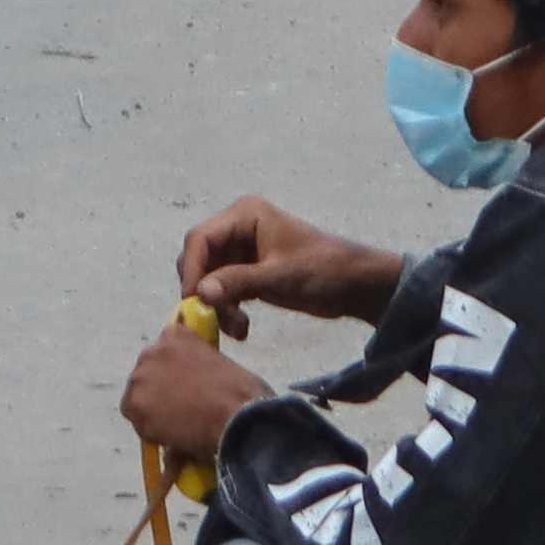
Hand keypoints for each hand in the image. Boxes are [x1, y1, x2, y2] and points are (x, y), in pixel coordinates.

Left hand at [122, 324, 272, 461]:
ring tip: (178, 429)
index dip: (172, 374)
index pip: (162, 352)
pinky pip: (138, 423)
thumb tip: (191, 391)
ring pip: (138, 399)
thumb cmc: (242, 394)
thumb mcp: (220, 366)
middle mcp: (153, 349)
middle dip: (159, 392)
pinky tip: (172, 439)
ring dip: (153, 412)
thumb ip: (198, 369)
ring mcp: (141, 376)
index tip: (182, 388)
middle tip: (179, 412)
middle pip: (146, 375)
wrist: (236, 416)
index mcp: (176, 334)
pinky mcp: (134, 403)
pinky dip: (151, 433)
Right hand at [177, 194, 402, 334]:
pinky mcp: (246, 273)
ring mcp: (240, 251)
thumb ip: (238, 281)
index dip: (191, 270)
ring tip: (239, 329)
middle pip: (199, 259)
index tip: (192, 302)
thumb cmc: (323, 270)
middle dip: (205, 292)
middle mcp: (236, 229)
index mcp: (244, 215)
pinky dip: (226, 310)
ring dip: (217, 306)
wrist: (354, 285)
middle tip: (216, 321)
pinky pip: (222, 291)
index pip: (200, 239)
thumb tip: (199, 293)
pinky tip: (242, 328)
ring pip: (208, 280)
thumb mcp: (280, 276)